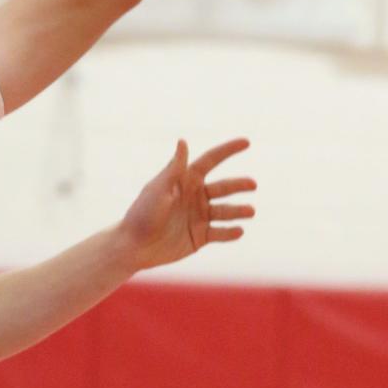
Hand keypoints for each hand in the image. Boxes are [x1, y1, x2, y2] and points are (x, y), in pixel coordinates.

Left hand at [120, 138, 254, 269]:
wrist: (134, 246)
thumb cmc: (142, 214)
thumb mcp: (158, 189)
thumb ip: (174, 169)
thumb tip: (183, 141)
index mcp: (186, 181)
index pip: (211, 161)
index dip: (228, 150)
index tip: (247, 142)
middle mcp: (195, 197)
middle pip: (223, 187)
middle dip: (239, 184)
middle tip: (253, 184)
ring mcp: (199, 217)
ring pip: (225, 211)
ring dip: (239, 210)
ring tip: (250, 211)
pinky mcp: (200, 237)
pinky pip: (220, 233)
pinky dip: (230, 233)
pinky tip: (239, 231)